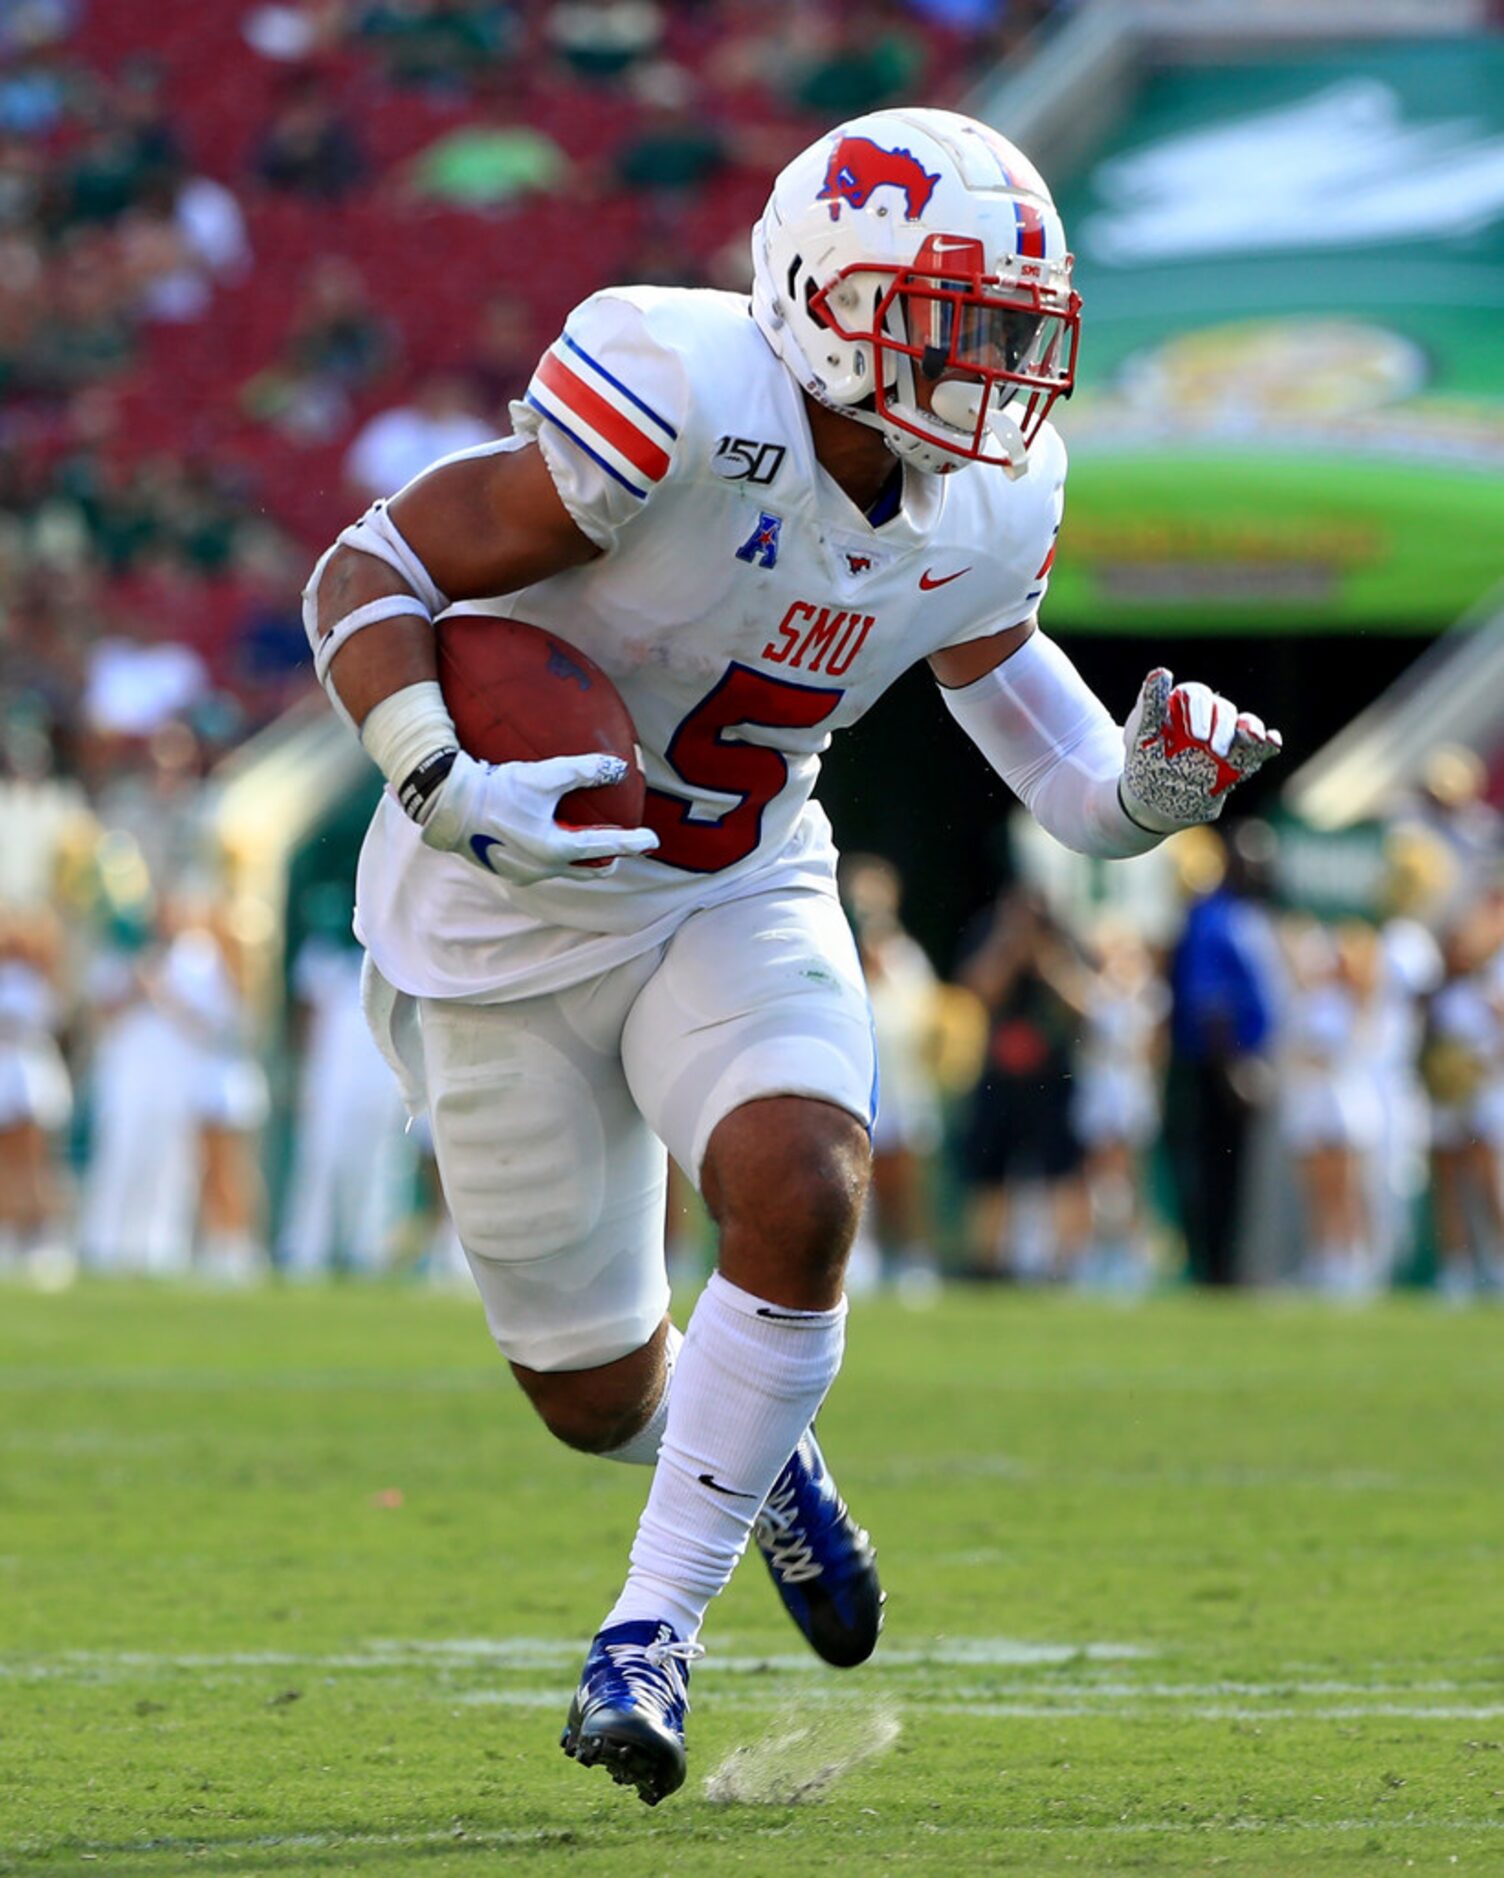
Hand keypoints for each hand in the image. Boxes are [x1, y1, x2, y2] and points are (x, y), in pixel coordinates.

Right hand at [420, 749, 658, 884]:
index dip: (632, 843)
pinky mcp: (506, 869)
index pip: (606, 848)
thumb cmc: (498, 789)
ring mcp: (523, 873)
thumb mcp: (544, 775)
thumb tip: (618, 768)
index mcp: (556, 850)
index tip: (652, 841)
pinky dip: (555, 854)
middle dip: (608, 860)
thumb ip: (584, 771)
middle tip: (622, 845)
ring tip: (589, 841)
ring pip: (564, 870)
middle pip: (588, 870)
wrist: (448, 806)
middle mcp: (542, 869)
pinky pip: (541, 865)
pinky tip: (550, 836)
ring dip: (581, 858)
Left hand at [1119, 670, 1281, 834]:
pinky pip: (1259, 747)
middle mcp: (1209, 716)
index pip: (1196, 696)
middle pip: (1222, 711)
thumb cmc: (1145, 757)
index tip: (1196, 736)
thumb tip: (1160, 672)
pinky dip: (1268, 743)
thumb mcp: (1141, 733)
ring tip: (1253, 736)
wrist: (1155, 796)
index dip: (1199, 712)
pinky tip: (1273, 741)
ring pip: (1244, 724)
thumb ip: (1150, 704)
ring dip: (1251, 728)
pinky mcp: (1240, 757)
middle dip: (1221, 730)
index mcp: (1183, 704)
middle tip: (1211, 751)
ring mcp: (1226, 736)